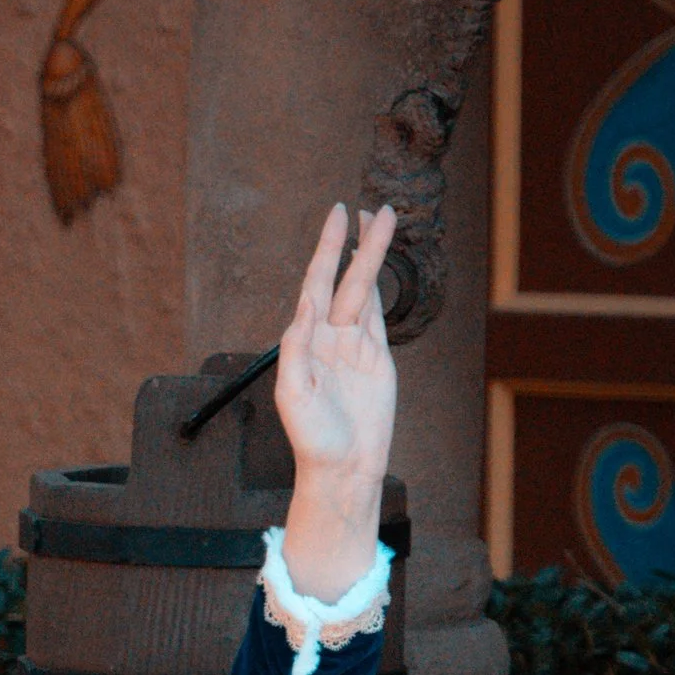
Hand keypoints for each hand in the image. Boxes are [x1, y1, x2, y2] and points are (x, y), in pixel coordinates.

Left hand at [275, 203, 396, 599]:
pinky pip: (378, 314)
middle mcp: (327, 337)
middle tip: (360, 208)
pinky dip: (379, 287)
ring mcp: (353, 345)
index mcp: (303, 341)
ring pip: (363, 290)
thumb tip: (304, 313)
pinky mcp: (377, 358)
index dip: (326, 251)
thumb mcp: (294, 396)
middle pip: (342, 279)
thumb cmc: (312, 439)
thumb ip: (297, 352)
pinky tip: (378, 266)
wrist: (342, 467)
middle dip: (351, 244)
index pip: (315, 284)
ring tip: (380, 222)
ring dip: (370, 258)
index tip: (337, 218)